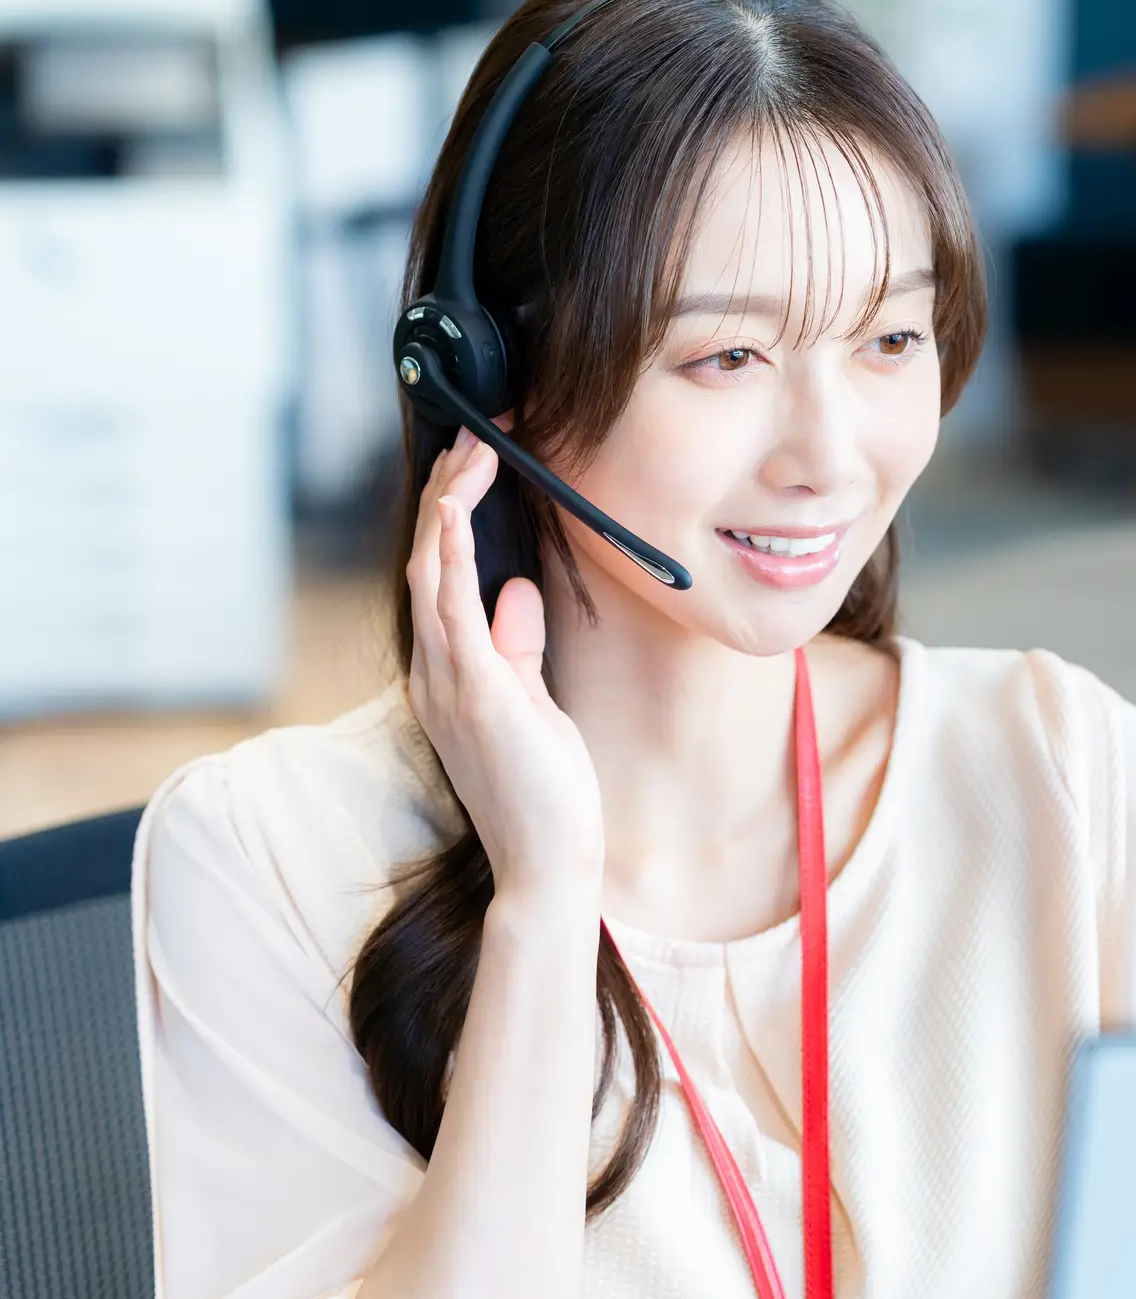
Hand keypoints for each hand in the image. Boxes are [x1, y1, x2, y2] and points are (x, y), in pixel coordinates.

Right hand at [406, 428, 604, 908]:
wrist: (545, 862)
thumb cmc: (544, 791)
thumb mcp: (533, 703)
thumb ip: (518, 647)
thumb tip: (516, 593)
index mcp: (447, 674)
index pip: (439, 577)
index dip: (450, 517)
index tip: (473, 468)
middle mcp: (435, 672)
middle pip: (427, 561)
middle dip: (446, 494)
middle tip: (473, 436)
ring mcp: (448, 681)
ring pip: (432, 571)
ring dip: (449, 505)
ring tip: (471, 449)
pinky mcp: (475, 692)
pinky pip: (452, 607)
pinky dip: (453, 552)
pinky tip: (459, 509)